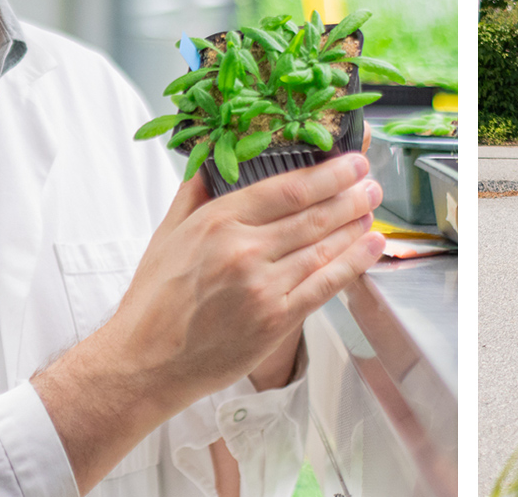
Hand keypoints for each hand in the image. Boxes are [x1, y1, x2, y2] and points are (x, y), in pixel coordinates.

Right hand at [34, 154, 384, 491]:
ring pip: (323, 247)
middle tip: (371, 182)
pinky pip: (324, 285)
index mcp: (219, 222)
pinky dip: (353, 263)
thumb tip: (215, 155)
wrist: (145, 362)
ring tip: (372, 208)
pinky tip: (370, 246)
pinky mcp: (276, 320)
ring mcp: (263, 287)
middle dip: (350, 195)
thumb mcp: (167, 233)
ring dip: (355, 224)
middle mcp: (244, 250)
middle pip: (313, 215)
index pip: (288, 188)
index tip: (350, 162)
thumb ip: (196, 191)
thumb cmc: (154, 300)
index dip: (327, 174)